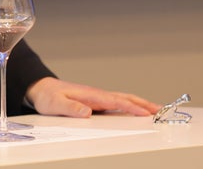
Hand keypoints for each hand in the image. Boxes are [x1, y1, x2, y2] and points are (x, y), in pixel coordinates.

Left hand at [26, 77, 158, 116]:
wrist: (41, 89)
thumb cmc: (48, 96)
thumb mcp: (55, 104)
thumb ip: (70, 108)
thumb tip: (87, 112)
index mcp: (90, 95)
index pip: (115, 101)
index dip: (131, 107)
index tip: (145, 113)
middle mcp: (97, 95)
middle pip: (125, 98)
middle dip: (143, 104)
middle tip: (161, 110)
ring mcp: (98, 97)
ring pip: (123, 99)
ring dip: (140, 104)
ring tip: (156, 110)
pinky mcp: (96, 101)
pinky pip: (117, 103)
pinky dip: (130, 105)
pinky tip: (136, 111)